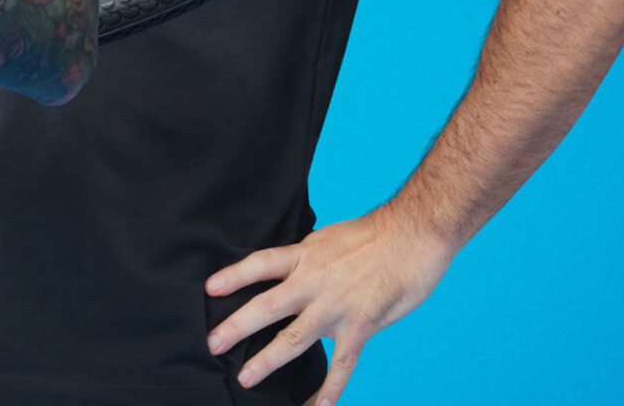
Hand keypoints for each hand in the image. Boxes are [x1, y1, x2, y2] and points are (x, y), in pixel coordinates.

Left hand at [204, 203, 457, 404]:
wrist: (414, 234)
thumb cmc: (375, 235)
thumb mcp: (329, 238)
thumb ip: (308, 257)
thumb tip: (290, 265)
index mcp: (305, 256)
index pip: (260, 265)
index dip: (233, 275)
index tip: (208, 289)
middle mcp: (314, 282)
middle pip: (267, 306)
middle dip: (236, 326)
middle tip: (212, 344)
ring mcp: (336, 306)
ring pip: (295, 338)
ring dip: (268, 360)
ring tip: (246, 378)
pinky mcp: (361, 326)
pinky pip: (342, 365)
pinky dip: (329, 389)